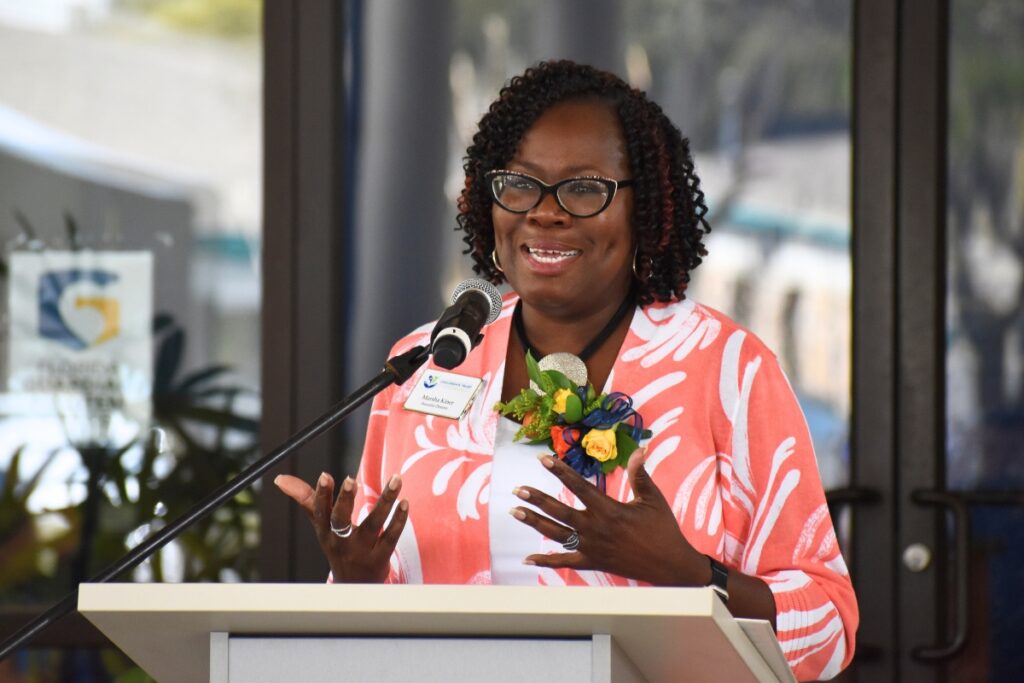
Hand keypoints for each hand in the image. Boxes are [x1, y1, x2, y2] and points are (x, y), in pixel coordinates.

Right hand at [274, 472, 407, 582]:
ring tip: (396, 480)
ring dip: (386, 501)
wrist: (354, 586)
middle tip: (351, 479)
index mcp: (325, 532)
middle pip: (341, 520)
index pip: (320, 512)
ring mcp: (361, 551)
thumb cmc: (337, 546)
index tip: (324, 475)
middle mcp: (340, 542)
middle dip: (345, 500)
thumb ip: (306, 499)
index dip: (321, 494)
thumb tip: (280, 478)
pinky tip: (405, 502)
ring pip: (374, 524)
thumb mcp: (320, 526)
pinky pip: (391, 537)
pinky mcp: (380, 558)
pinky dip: (399, 520)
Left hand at [511, 450, 709, 585]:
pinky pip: (565, 562)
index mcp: (609, 510)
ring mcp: (591, 548)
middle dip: (537, 499)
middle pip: (559, 511)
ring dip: (534, 522)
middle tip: (518, 490)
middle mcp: (595, 529)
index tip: (543, 459)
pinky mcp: (592, 562)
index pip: (578, 486)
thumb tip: (638, 449)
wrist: (670, 565)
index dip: (560, 471)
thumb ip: (640, 474)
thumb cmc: (662, 529)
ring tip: (516, 512)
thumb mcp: (652, 499)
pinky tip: (528, 559)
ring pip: (556, 534)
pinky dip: (546, 561)